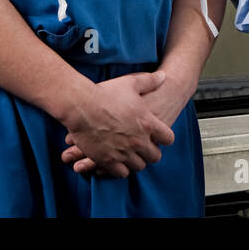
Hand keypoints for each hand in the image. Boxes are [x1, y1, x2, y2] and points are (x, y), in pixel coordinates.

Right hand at [58, 71, 175, 177]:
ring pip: (139, 166)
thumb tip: (164, 76)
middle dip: (151, 152)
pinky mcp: (107, 160)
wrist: (80, 106)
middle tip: (144, 147)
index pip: (168, 139)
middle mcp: (138, 140)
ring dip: (137, 161)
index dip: (164, 138)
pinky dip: (121, 169)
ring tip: (131, 154)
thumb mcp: (131, 83)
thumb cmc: (105, 93)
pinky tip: (118, 160)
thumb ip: (150, 81)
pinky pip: (122, 173)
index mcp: (147, 123)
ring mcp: (123, 152)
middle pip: (155, 156)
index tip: (157, 136)